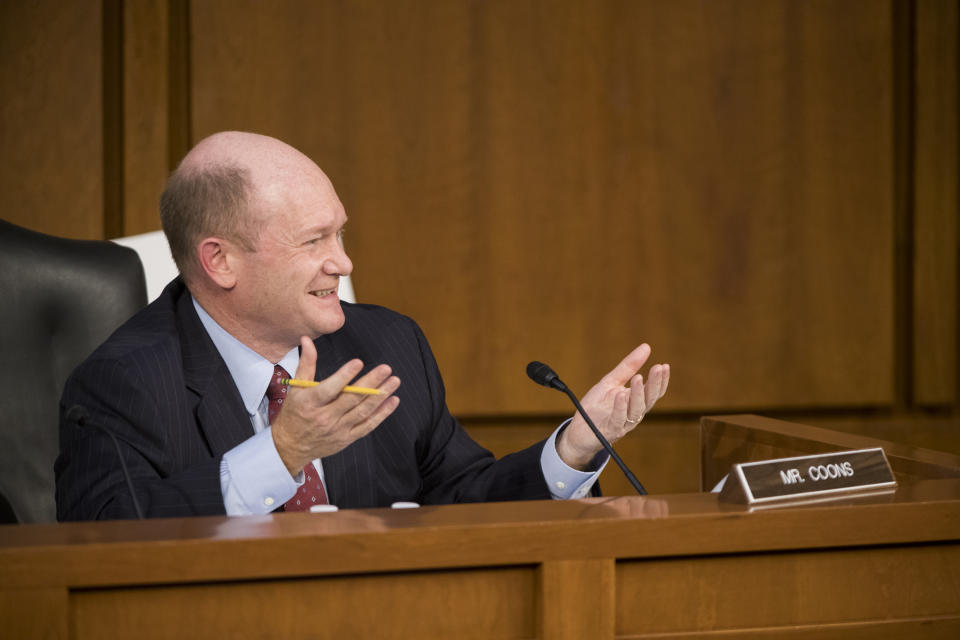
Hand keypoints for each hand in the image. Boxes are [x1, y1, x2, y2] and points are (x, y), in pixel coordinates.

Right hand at [272, 336, 400, 475]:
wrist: (290, 446)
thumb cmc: (294, 413)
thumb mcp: (296, 388)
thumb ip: (306, 363)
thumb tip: (307, 340)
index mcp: (310, 403)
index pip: (329, 388)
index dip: (344, 376)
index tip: (358, 362)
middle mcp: (325, 417)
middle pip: (351, 398)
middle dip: (371, 382)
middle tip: (386, 369)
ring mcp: (338, 429)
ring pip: (363, 411)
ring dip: (381, 396)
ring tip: (394, 381)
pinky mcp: (347, 438)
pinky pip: (368, 425)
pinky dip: (382, 413)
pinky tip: (393, 400)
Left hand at [556, 344, 669, 469]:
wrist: (579, 431)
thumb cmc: (597, 406)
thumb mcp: (611, 382)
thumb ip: (628, 366)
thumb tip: (646, 347)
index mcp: (635, 401)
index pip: (654, 391)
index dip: (661, 380)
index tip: (664, 366)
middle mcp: (633, 413)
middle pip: (649, 399)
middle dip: (654, 384)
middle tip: (658, 368)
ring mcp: (623, 422)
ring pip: (636, 409)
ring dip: (638, 393)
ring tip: (638, 377)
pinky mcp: (610, 429)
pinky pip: (618, 419)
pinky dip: (620, 407)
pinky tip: (621, 395)